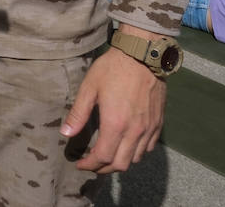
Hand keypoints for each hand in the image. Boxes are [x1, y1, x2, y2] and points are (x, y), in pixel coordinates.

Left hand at [60, 30, 166, 173]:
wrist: (142, 56)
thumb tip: (65, 134)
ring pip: (136, 159)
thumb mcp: (89, 88)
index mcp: (115, 124)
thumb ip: (78, 114)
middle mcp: (134, 131)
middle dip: (103, 169)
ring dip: (120, 162)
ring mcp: (149, 129)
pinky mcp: (158, 123)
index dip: (89, 165)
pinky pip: (148, 148)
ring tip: (106, 156)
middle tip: (91, 164)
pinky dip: (136, 153)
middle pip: (120, 164)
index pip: (102, 157)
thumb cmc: (112, 69)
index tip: (79, 164)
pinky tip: (125, 146)